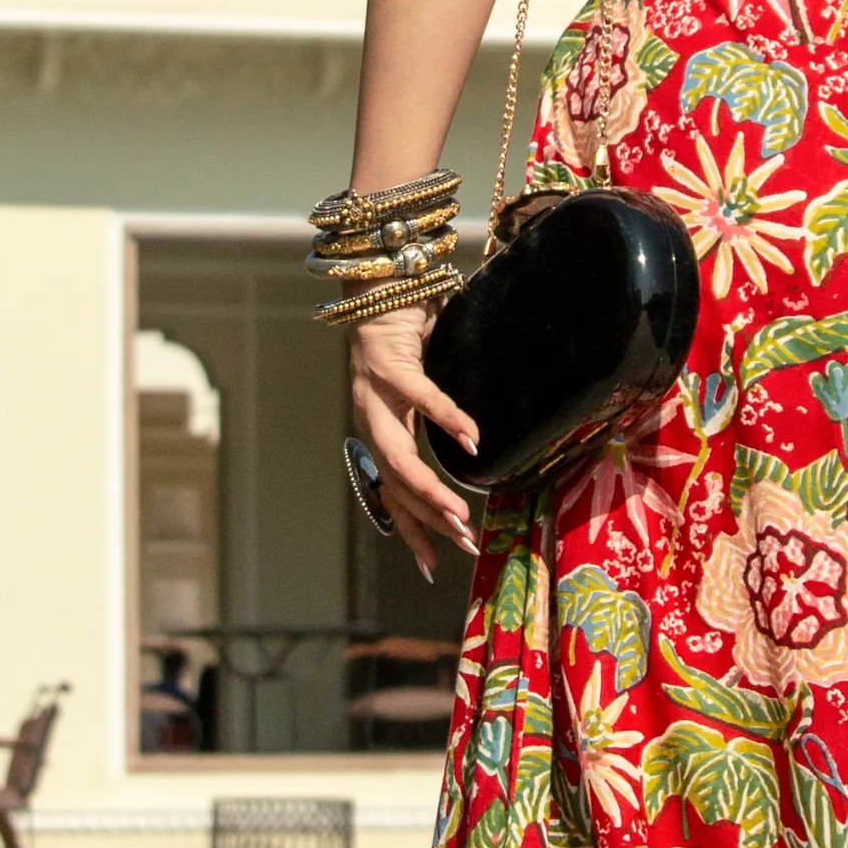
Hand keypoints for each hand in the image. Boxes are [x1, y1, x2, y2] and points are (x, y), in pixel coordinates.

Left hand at [346, 311, 480, 579]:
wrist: (378, 283)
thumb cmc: (406, 333)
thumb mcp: (421, 387)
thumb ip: (436, 416)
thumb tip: (476, 444)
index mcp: (380, 428)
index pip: (392, 492)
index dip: (411, 529)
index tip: (432, 564)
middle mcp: (371, 419)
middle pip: (395, 485)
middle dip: (428, 521)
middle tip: (462, 546)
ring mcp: (374, 395)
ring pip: (398, 457)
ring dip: (430, 490)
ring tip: (461, 515)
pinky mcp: (388, 365)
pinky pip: (422, 399)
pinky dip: (447, 420)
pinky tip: (472, 440)